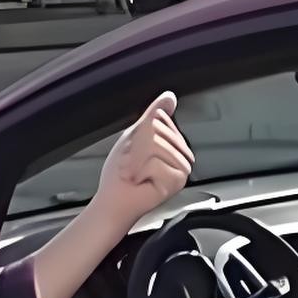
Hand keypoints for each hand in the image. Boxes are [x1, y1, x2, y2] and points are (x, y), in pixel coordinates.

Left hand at [93, 91, 194, 230]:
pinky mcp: (178, 179)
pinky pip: (156, 161)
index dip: (139, 132)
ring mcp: (182, 167)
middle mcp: (181, 154)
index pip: (160, 118)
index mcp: (172, 142)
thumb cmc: (121, 173)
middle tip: (132, 164)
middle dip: (136, 146)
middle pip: (157, 130)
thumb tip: (170, 97)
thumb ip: (153, 115)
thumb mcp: (135, 136)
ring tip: (135, 172)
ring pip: (156, 145)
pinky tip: (142, 181)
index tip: (134, 148)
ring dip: (136, 159)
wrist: (116, 201)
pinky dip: (141, 170)